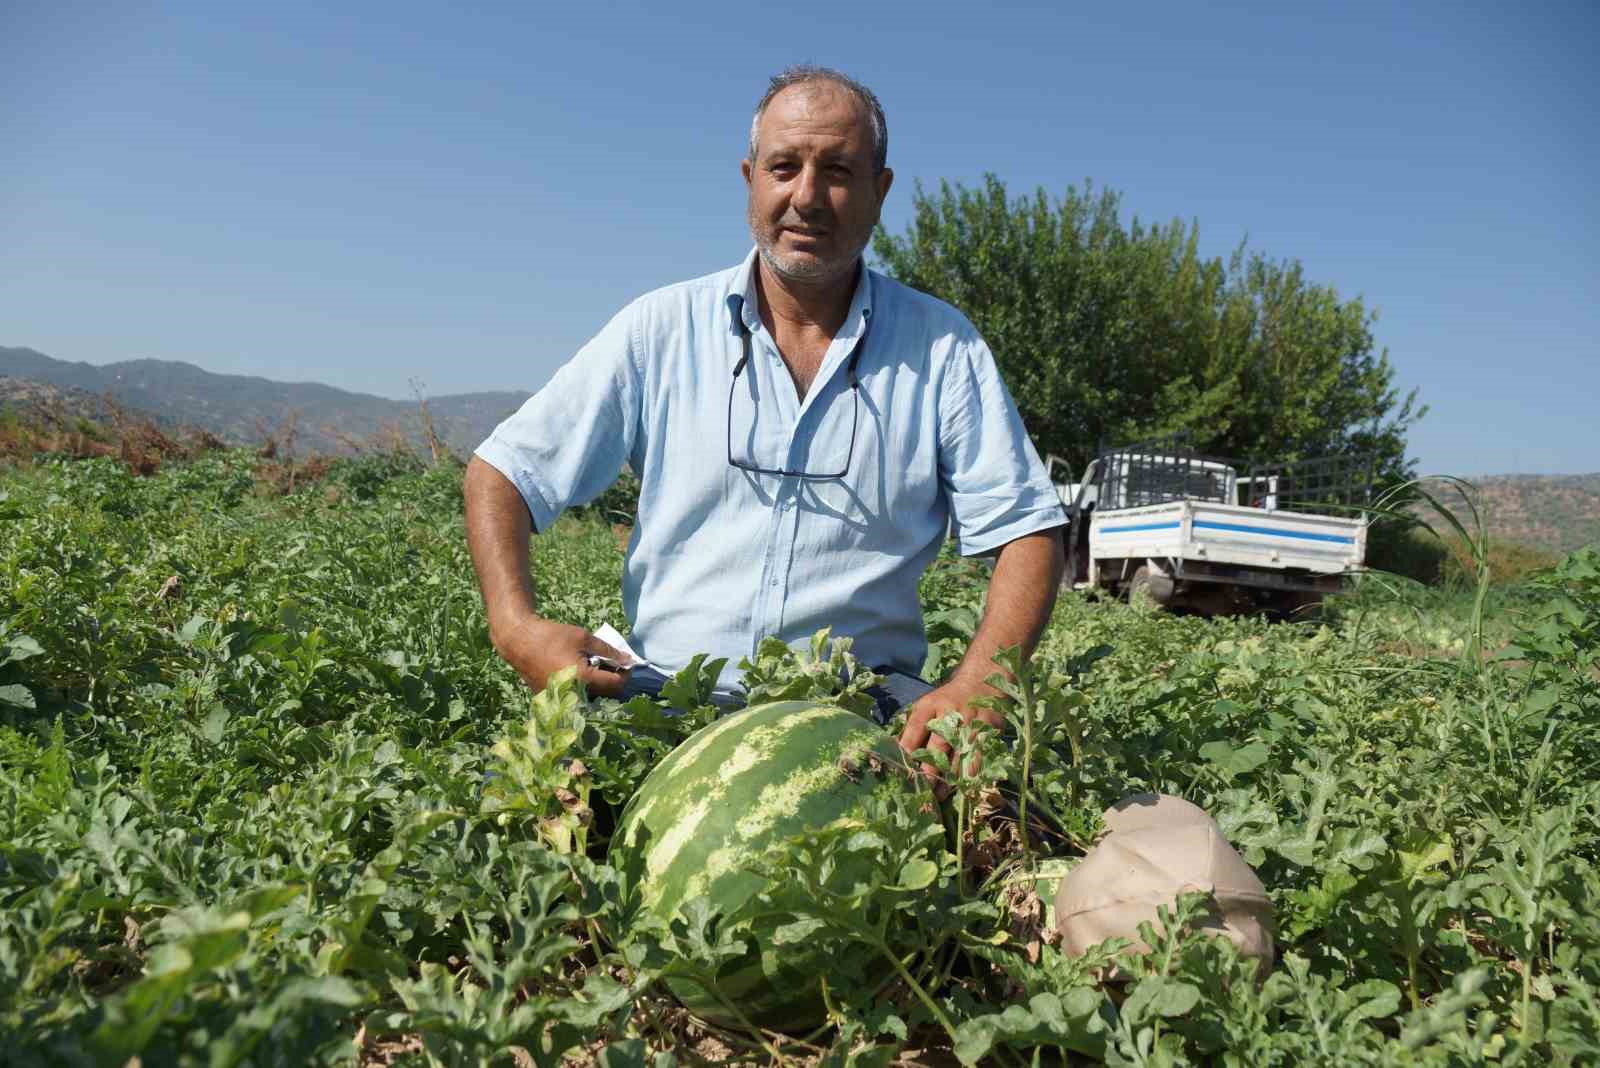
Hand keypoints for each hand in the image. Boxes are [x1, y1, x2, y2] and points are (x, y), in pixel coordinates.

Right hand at [490, 614, 630, 698]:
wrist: (518, 641)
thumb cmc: (551, 636)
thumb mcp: (583, 637)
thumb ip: (608, 651)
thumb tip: (627, 659)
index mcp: (583, 679)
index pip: (616, 684)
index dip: (625, 673)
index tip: (626, 662)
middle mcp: (573, 695)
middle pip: (604, 694)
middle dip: (612, 679)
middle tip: (611, 663)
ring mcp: (560, 699)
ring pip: (589, 697)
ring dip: (597, 684)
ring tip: (594, 665)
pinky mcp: (551, 699)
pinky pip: (574, 697)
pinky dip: (581, 686)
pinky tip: (578, 671)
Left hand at [897, 675, 1002, 796]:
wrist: (981, 681)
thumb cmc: (947, 701)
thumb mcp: (926, 707)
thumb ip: (912, 729)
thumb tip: (895, 753)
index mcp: (930, 705)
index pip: (915, 727)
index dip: (908, 748)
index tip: (902, 769)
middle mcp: (951, 712)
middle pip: (940, 744)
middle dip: (931, 769)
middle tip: (924, 789)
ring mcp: (972, 721)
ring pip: (962, 753)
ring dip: (952, 776)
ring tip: (942, 794)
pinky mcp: (990, 728)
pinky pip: (982, 754)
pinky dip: (974, 771)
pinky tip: (966, 785)